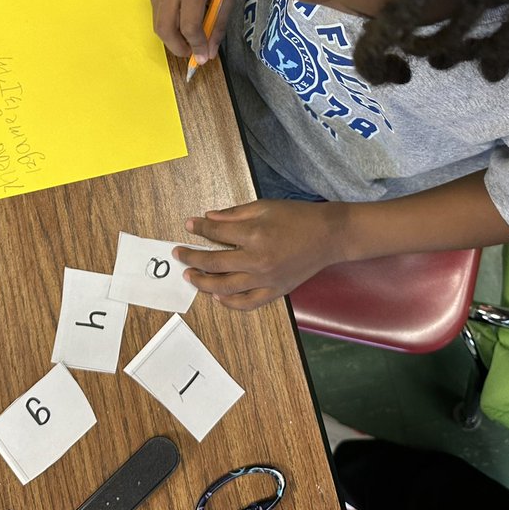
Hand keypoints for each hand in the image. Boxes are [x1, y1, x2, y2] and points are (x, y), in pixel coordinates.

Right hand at [146, 0, 236, 64]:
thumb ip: (217, 27)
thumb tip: (208, 54)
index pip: (189, 27)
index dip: (196, 46)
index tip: (203, 58)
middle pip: (165, 29)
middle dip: (177, 47)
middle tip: (191, 53)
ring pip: (157, 22)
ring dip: (172, 36)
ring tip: (188, 36)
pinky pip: (156, 11)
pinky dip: (168, 21)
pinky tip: (181, 17)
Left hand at [173, 200, 346, 310]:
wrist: (329, 236)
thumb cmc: (298, 217)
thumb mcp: (264, 206)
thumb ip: (234, 215)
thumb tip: (208, 218)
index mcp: (254, 235)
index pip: (216, 234)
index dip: (198, 229)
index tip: (189, 225)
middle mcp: (257, 260)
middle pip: (214, 263)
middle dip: (191, 258)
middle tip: (179, 254)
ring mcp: (266, 279)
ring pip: (225, 288)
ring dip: (203, 282)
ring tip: (190, 276)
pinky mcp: (275, 291)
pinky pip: (247, 303)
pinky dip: (229, 302)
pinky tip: (217, 296)